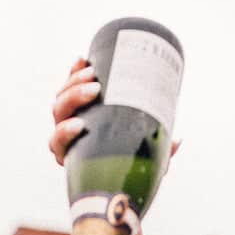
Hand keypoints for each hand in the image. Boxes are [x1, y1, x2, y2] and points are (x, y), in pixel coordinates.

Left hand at [47, 58, 180, 165]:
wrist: (121, 169)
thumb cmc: (128, 173)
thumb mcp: (142, 170)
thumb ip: (157, 159)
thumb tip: (177, 141)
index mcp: (72, 156)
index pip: (57, 142)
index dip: (63, 132)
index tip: (81, 126)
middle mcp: (65, 137)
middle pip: (59, 113)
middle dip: (73, 97)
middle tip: (96, 89)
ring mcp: (68, 118)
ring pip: (62, 97)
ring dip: (74, 81)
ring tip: (93, 71)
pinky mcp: (76, 104)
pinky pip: (69, 85)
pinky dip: (74, 72)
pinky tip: (82, 60)